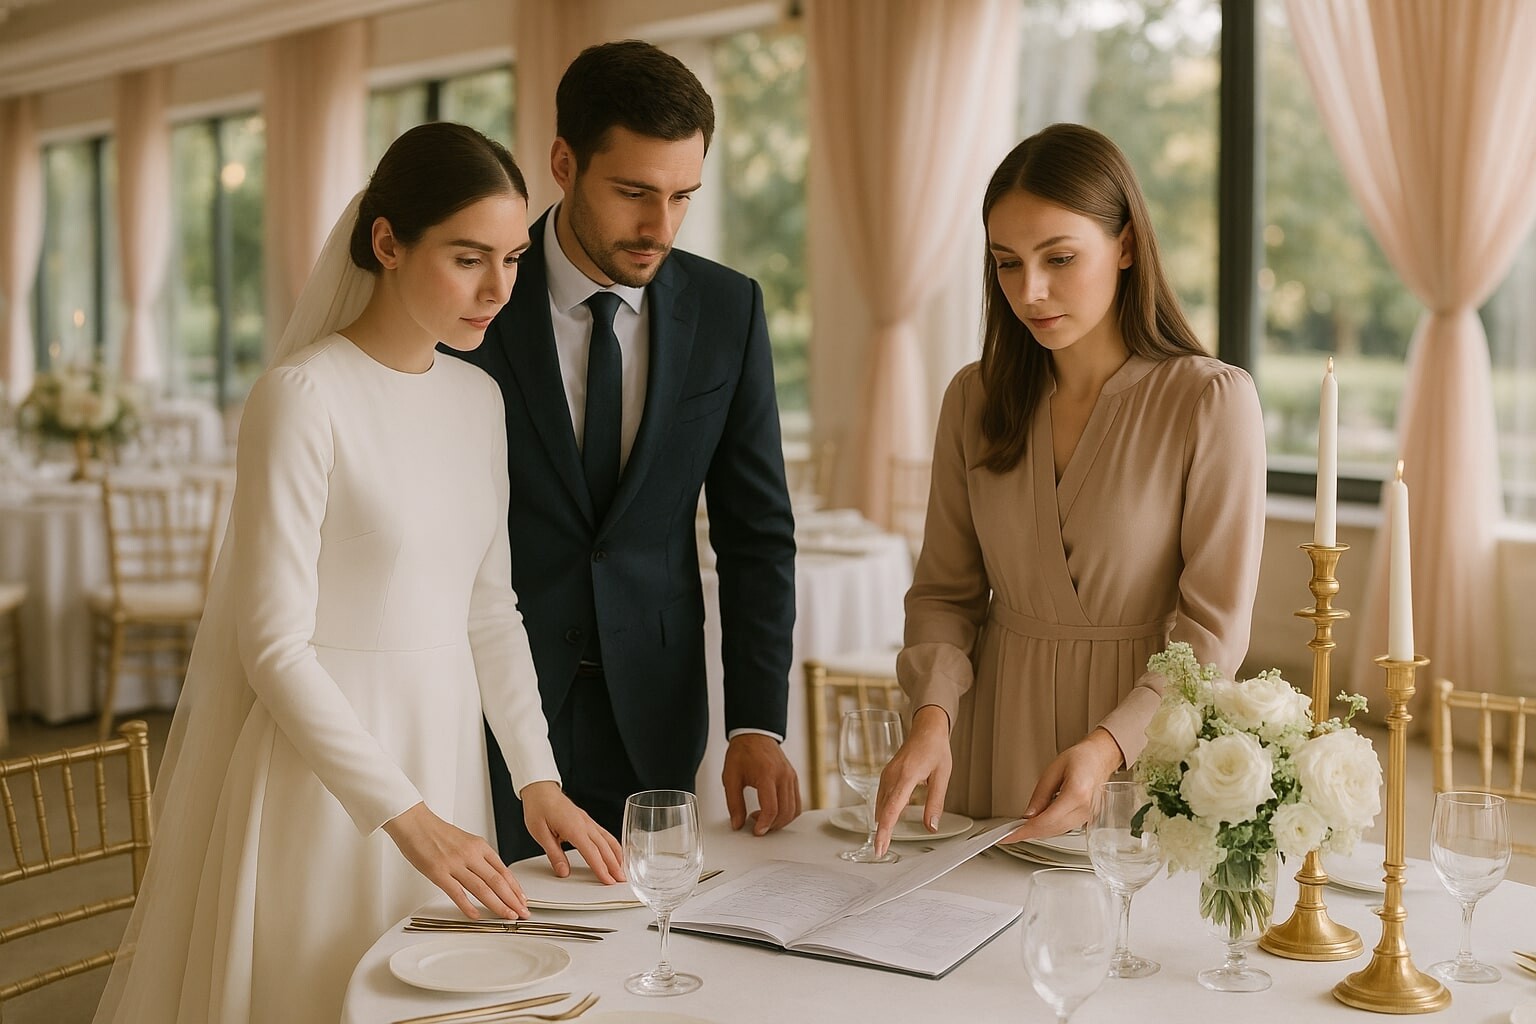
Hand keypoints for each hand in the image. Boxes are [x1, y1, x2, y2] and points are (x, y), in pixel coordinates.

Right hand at [383, 801, 527, 920]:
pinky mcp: (438, 872)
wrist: (415, 823)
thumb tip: (493, 876)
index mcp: (479, 846)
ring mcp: (455, 864)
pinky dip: (468, 906)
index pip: (503, 870)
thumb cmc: (437, 833)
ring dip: (497, 905)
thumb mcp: (466, 841)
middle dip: (512, 900)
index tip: (522, 900)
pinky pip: (457, 893)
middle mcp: (470, 854)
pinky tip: (476, 916)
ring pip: (482, 888)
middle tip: (521, 912)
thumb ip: (479, 857)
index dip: (515, 888)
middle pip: (497, 881)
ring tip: (507, 916)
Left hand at [519, 781, 625, 883]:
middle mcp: (584, 824)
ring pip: (607, 839)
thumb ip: (554, 854)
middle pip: (604, 847)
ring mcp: (587, 821)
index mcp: (574, 828)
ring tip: (622, 869)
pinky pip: (604, 833)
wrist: (540, 789)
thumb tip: (563, 872)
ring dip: (616, 855)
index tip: (609, 881)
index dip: (601, 868)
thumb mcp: (540, 834)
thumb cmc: (538, 808)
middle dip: (614, 865)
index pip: (592, 852)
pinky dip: (612, 844)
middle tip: (621, 880)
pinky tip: (614, 851)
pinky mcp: (586, 820)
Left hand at [722, 733, 800, 834]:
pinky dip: (788, 812)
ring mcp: (791, 776)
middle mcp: (783, 776)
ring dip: (781, 821)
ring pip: (794, 809)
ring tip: (765, 819)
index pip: (771, 807)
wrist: (754, 735)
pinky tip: (774, 811)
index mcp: (766, 774)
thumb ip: (734, 803)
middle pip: (785, 811)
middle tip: (758, 826)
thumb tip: (737, 823)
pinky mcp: (794, 778)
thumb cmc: (742, 752)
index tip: (757, 831)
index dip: (765, 824)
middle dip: (772, 825)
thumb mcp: (731, 778)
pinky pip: (797, 802)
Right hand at [873, 705, 951, 856]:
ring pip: (880, 805)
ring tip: (883, 841)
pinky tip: (888, 819)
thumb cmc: (936, 749)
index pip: (892, 810)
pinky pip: (882, 797)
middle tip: (881, 851)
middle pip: (882, 811)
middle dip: (881, 832)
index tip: (880, 847)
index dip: (885, 831)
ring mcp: (887, 775)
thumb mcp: (942, 776)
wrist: (927, 728)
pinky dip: (884, 811)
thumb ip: (935, 803)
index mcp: (905, 777)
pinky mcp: (887, 775)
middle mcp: (891, 776)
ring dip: (882, 822)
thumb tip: (932, 827)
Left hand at [1002, 728, 1124, 843]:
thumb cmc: (1081, 758)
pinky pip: (1065, 828)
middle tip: (1009, 833)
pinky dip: (1049, 828)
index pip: (1045, 820)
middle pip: (1051, 829)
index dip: (1025, 831)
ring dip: (1038, 832)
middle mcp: (1085, 808)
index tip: (1009, 836)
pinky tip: (1038, 824)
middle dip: (1028, 833)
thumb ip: (1040, 795)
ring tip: (1021, 828)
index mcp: (1077, 793)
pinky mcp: (1089, 818)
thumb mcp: (1053, 770)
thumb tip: (1028, 815)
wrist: (1101, 758)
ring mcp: (1089, 815)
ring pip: (1058, 831)